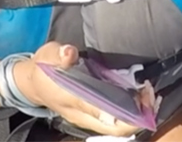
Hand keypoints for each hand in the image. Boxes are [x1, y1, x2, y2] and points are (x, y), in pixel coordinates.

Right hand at [15, 42, 141, 137]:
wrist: (31, 83)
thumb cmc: (42, 68)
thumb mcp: (48, 55)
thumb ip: (60, 54)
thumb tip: (69, 53)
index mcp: (72, 100)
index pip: (101, 113)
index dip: (125, 111)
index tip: (142, 97)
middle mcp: (81, 114)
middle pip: (114, 128)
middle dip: (137, 116)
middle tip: (150, 96)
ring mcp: (86, 118)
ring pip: (115, 127)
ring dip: (136, 115)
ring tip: (148, 95)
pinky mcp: (90, 115)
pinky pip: (113, 122)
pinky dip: (129, 113)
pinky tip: (139, 98)